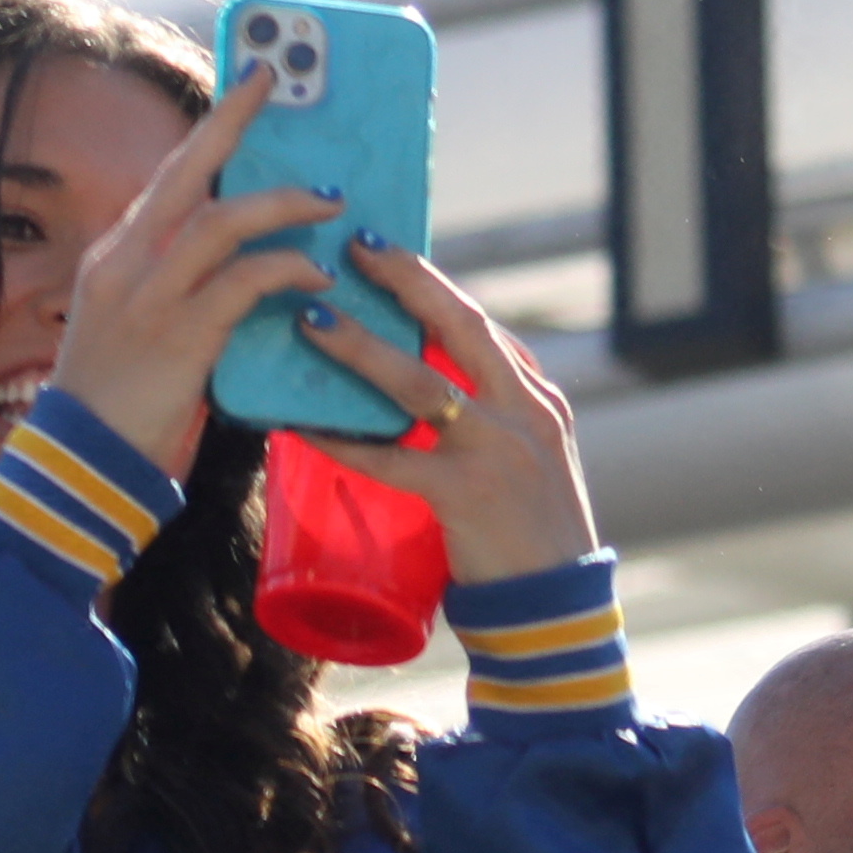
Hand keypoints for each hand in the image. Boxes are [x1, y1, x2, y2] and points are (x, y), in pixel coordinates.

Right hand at [49, 65, 346, 479]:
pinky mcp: (179, 335)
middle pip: (185, 172)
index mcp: (114, 260)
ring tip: (332, 203)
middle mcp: (124, 266)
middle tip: (274, 80)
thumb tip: (247, 256)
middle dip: (232, 120)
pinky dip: (288, 271)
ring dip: (285, 204)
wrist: (79, 465)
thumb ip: (180, 285)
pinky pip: (246, 281)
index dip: (210, 132)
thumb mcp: (138, 327)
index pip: (167, 180)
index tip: (248, 88)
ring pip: (223, 220)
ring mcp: (148, 298)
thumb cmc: (117, 402)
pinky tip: (318, 281)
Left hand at [301, 240, 601, 589]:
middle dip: (409, 281)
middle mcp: (525, 412)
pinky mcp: (467, 496)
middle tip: (355, 245)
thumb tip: (414, 390)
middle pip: (463, 327)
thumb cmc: (521, 534)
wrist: (553, 607)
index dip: (432, 284)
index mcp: (537, 398)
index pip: (483, 325)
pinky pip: (392, 460)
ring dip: (362, 349)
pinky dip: (344, 441)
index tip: (384, 248)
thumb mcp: (518, 459)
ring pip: (422, 384)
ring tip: (311, 320)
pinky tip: (300, 426)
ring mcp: (499, 451)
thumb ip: (477, 421)